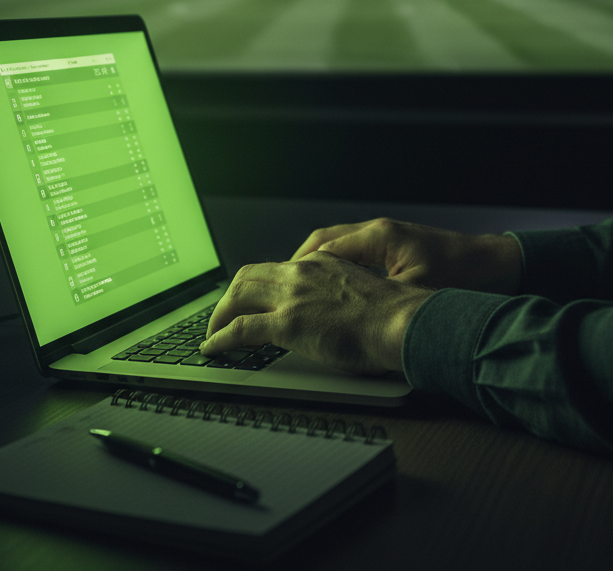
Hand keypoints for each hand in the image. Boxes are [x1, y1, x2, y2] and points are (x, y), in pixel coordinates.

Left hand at [201, 251, 433, 375]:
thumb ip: (341, 295)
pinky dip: (220, 338)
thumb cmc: (392, 316)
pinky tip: (214, 348)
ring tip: (213, 333)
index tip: (251, 299)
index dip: (257, 285)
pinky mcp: (287, 323)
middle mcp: (302, 273)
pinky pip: (240, 329)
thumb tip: (337, 313)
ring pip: (238, 295)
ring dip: (219, 315)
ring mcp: (292, 297)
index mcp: (321, 263)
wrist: (400, 322)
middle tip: (222, 315)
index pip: (277, 268)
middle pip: (248, 275)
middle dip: (230, 296)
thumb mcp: (362, 292)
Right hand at [290, 217, 523, 293]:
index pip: (324, 248)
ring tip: (298, 290)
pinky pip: (354, 254)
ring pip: (337, 247)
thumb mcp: (418, 294)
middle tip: (279, 288)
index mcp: (380, 237)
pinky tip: (332, 289)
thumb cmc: (465, 276)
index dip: (298, 269)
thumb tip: (349, 316)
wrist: (499, 266)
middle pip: (323, 242)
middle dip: (297, 265)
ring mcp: (388, 238)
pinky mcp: (397, 249)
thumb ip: (381, 301)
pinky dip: (335, 268)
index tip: (280, 288)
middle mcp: (380, 232)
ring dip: (315, 266)